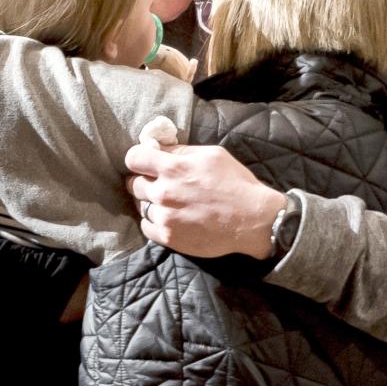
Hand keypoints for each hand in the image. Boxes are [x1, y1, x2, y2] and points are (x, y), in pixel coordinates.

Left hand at [125, 143, 285, 258]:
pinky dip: (154, 222)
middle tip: (161, 184)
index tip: (146, 162)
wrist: (253, 220)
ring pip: (140, 206)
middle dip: (145, 181)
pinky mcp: (169, 237)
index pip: (133, 158)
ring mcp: (165, 216)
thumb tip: (158, 148)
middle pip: (134, 183)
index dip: (139, 159)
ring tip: (170, 203)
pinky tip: (170, 218)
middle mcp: (163, 192)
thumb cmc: (236, 183)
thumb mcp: (211, 155)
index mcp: (173, 167)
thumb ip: (181, 151)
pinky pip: (146, 227)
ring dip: (151, 203)